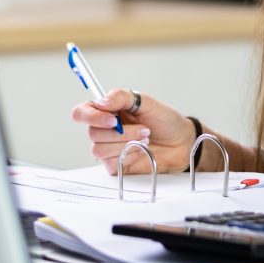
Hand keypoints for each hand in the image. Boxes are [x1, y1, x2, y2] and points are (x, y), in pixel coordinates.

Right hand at [70, 89, 197, 173]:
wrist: (181, 142)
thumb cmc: (164, 120)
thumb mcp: (146, 102)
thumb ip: (122, 97)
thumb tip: (101, 102)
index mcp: (107, 111)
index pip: (82, 112)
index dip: (91, 116)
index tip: (112, 119)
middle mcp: (104, 129)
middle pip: (92, 132)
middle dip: (120, 132)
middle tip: (144, 129)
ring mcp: (109, 148)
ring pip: (99, 149)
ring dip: (126, 143)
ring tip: (145, 138)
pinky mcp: (116, 165)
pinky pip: (110, 162)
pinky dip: (128, 155)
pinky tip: (141, 151)